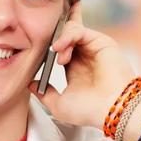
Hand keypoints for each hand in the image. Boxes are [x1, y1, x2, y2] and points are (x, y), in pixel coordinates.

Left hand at [29, 1, 135, 129]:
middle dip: (53, 33)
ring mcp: (92, 47)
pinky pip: (79, 30)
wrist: (111, 109)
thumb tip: (30, 84)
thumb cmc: (89, 110)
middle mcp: (84, 56)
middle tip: (48, 48)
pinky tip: (60, 48)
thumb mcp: (59, 104)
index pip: (60, 48)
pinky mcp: (100, 41)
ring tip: (58, 58)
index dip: (49, 42)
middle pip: (65, 33)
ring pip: (70, 30)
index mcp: (75, 68)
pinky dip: (67, 36)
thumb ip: (44, 94)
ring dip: (59, 41)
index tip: (35, 42)